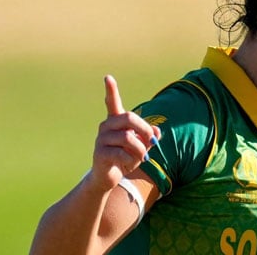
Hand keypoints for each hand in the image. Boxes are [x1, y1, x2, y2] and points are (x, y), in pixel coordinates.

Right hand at [87, 75, 160, 191]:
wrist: (109, 178)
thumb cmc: (126, 158)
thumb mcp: (142, 146)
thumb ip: (150, 137)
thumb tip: (157, 131)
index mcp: (115, 121)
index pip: (112, 102)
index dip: (110, 90)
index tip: (107, 77)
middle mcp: (106, 126)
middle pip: (129, 117)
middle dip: (145, 129)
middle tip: (153, 142)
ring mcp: (101, 139)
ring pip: (128, 138)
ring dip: (141, 150)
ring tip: (142, 158)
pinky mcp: (99, 153)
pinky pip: (122, 154)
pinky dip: (132, 160)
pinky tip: (129, 165)